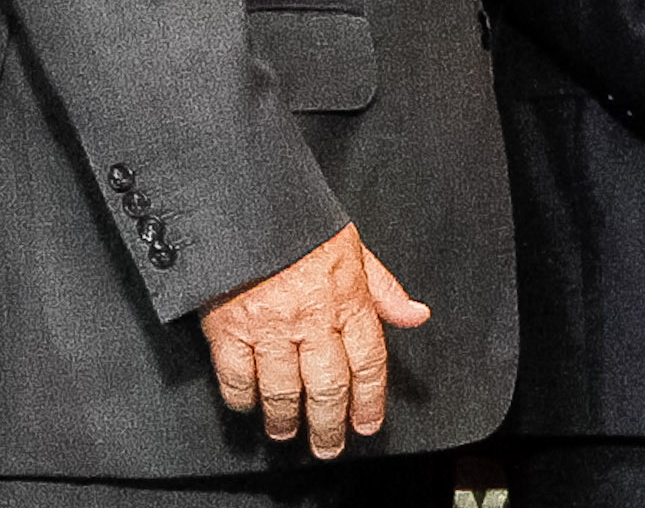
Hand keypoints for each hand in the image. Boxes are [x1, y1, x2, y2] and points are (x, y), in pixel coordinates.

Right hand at [196, 225, 428, 458]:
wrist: (241, 198)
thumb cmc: (298, 220)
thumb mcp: (352, 246)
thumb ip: (384, 289)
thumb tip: (416, 316)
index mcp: (346, 295)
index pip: (369, 361)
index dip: (371, 400)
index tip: (367, 424)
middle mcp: (311, 315)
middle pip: (329, 386)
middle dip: (330, 424)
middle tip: (328, 446)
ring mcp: (268, 324)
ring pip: (284, 390)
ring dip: (287, 420)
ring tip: (287, 432)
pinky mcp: (228, 327)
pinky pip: (237, 378)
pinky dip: (243, 399)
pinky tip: (250, 406)